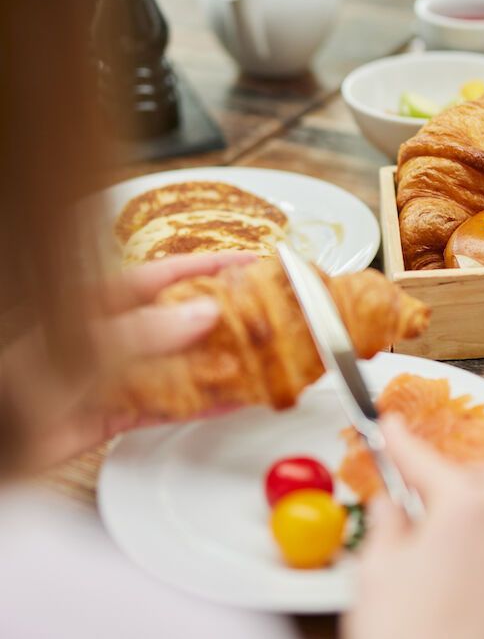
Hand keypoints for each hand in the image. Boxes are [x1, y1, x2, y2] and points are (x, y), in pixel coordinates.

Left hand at [4, 252, 256, 468]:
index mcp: (105, 300)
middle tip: (268, 315)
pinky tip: (232, 402)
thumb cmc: (20, 375)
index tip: (251, 262)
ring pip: (183, 364)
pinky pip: (171, 405)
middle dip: (226, 317)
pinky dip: (202, 404)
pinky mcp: (120, 412)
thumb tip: (203, 313)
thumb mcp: (89, 341)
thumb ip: (148, 329)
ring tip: (262, 361)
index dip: (212, 265)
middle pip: (183, 319)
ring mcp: (121, 372)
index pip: (170, 274)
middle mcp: (118, 332)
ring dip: (221, 364)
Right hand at [344, 417, 483, 638]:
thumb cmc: (402, 636)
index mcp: (463, 513)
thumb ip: (387, 526)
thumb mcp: (377, 572)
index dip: (401, 440)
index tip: (389, 424)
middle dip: (453, 469)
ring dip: (474, 507)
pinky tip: (455, 568)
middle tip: (416, 481)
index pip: (426, 461)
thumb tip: (390, 506)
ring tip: (434, 524)